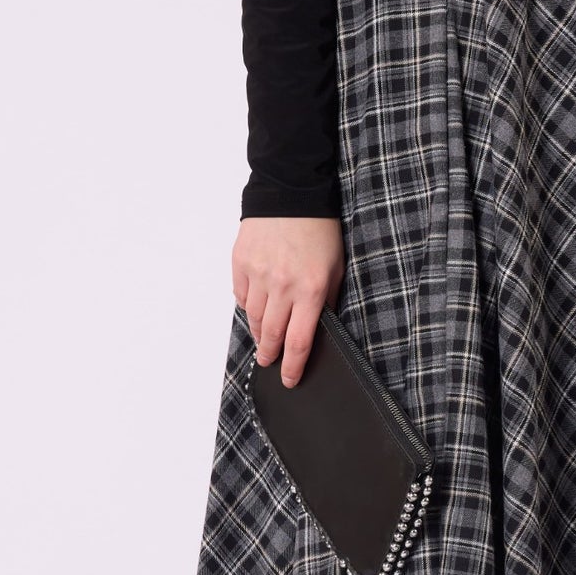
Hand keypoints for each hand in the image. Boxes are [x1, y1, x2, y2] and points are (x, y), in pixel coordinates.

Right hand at [232, 216, 344, 386]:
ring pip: (255, 318)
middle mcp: (282, 285)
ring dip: (260, 334)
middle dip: (271, 355)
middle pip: (272, 336)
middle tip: (269, 363)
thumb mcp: (335, 268)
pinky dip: (248, 306)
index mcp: (310, 290)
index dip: (293, 367)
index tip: (290, 380)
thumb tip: (316, 330)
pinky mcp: (241, 262)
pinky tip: (256, 308)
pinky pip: (241, 296)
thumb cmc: (319, 230)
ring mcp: (258, 274)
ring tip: (264, 340)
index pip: (299, 342)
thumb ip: (326, 300)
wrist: (291, 193)